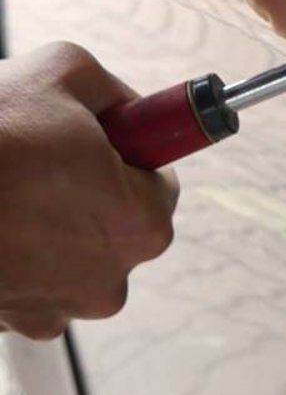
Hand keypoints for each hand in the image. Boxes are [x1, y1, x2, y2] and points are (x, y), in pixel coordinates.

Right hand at [0, 44, 177, 338]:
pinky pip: (24, 279)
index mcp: (142, 225)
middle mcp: (108, 283)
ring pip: (67, 255)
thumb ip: (115, 92)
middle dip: (89, 191)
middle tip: (43, 157)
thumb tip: (127, 108)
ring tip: (6, 187)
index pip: (160, 183)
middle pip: (115, 225)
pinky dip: (9, 252)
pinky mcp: (4, 324)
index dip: (130, 153)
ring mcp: (52, 312)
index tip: (104, 139)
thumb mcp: (68, 71)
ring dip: (46, 225)